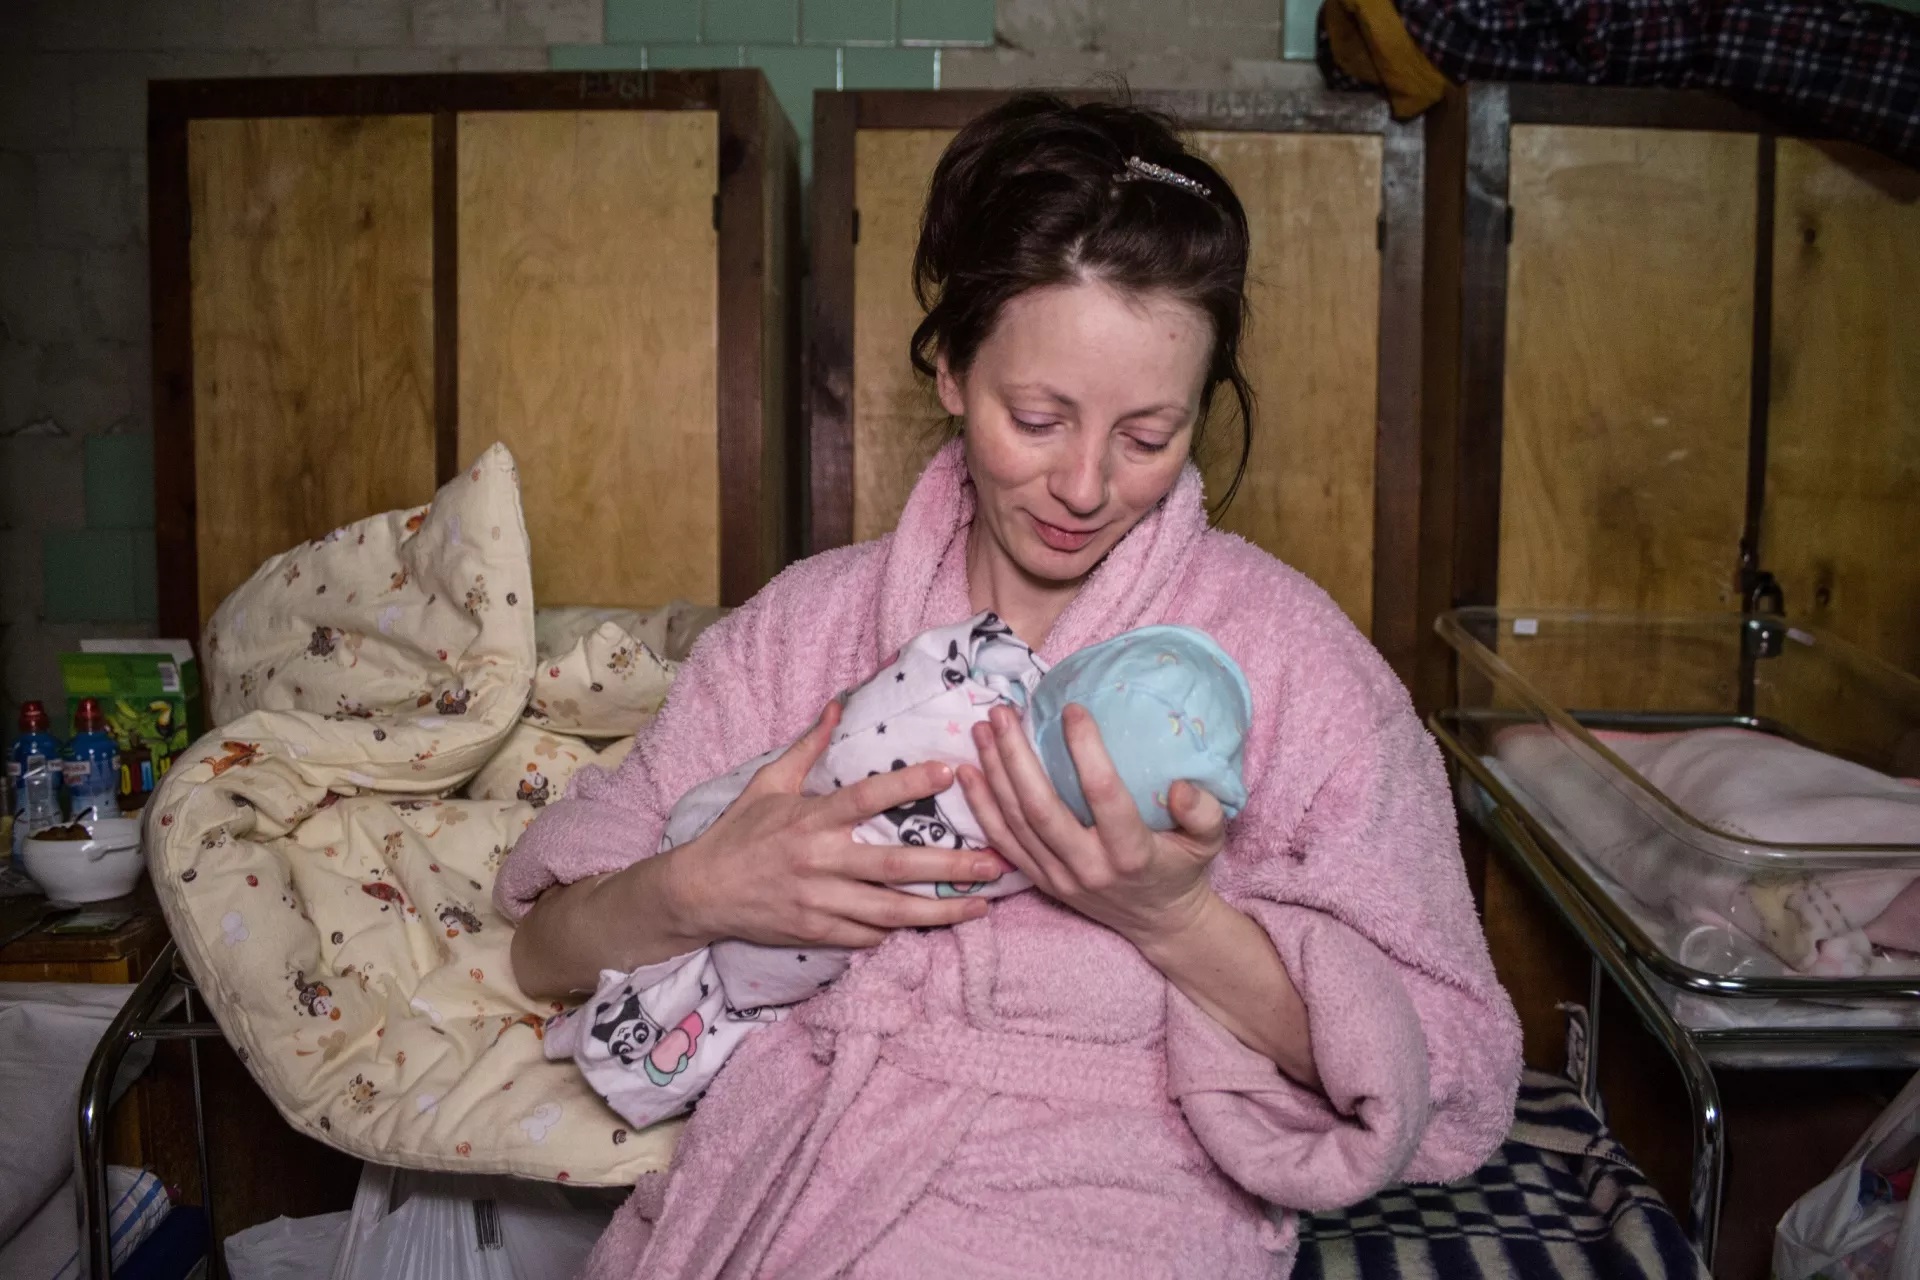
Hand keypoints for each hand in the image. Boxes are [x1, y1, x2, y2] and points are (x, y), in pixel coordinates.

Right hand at [659, 699, 1010, 950]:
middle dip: (950, 867)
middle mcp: (820, 861)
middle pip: (895, 866)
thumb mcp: (768, 783)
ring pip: (890, 912)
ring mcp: (819, 902)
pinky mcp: (816, 932)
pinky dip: (898, 933)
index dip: (909, 784)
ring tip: (982, 906)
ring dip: (940, 910)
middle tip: (996, 863)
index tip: (950, 771)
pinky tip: (932, 926)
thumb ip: (809, 748)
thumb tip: (839, 707)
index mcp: (811, 819)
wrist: (698, 893)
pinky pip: (867, 936)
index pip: (868, 798)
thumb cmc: (737, 833)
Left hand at [957, 703, 1227, 947]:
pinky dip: (981, 808)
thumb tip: (1180, 785)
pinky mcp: (1041, 881)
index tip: (1072, 708)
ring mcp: (1059, 877)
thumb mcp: (1210, 843)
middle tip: (1004, 712)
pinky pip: (1003, 843)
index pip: (1103, 795)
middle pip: (1041, 808)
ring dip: (994, 773)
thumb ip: (1204, 813)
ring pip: (1015, 822)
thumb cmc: (1184, 869)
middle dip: (1016, 757)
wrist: (1159, 923)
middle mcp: (1089, 867)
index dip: (1086, 750)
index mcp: (1132, 853)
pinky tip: (967, 773)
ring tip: (982, 729)